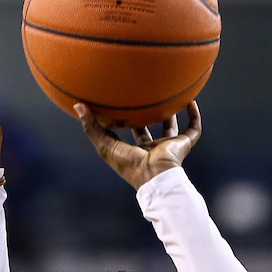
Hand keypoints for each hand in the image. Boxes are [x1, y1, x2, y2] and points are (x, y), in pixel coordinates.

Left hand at [74, 101, 201, 190]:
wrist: (154, 176)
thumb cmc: (128, 165)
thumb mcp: (104, 144)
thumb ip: (91, 126)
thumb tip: (78, 105)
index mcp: (135, 151)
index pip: (129, 133)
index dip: (124, 120)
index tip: (119, 105)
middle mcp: (153, 148)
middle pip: (150, 130)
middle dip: (147, 116)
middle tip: (144, 98)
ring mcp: (169, 146)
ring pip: (172, 128)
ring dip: (171, 114)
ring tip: (169, 95)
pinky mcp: (183, 144)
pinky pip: (193, 129)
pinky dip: (194, 116)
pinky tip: (191, 101)